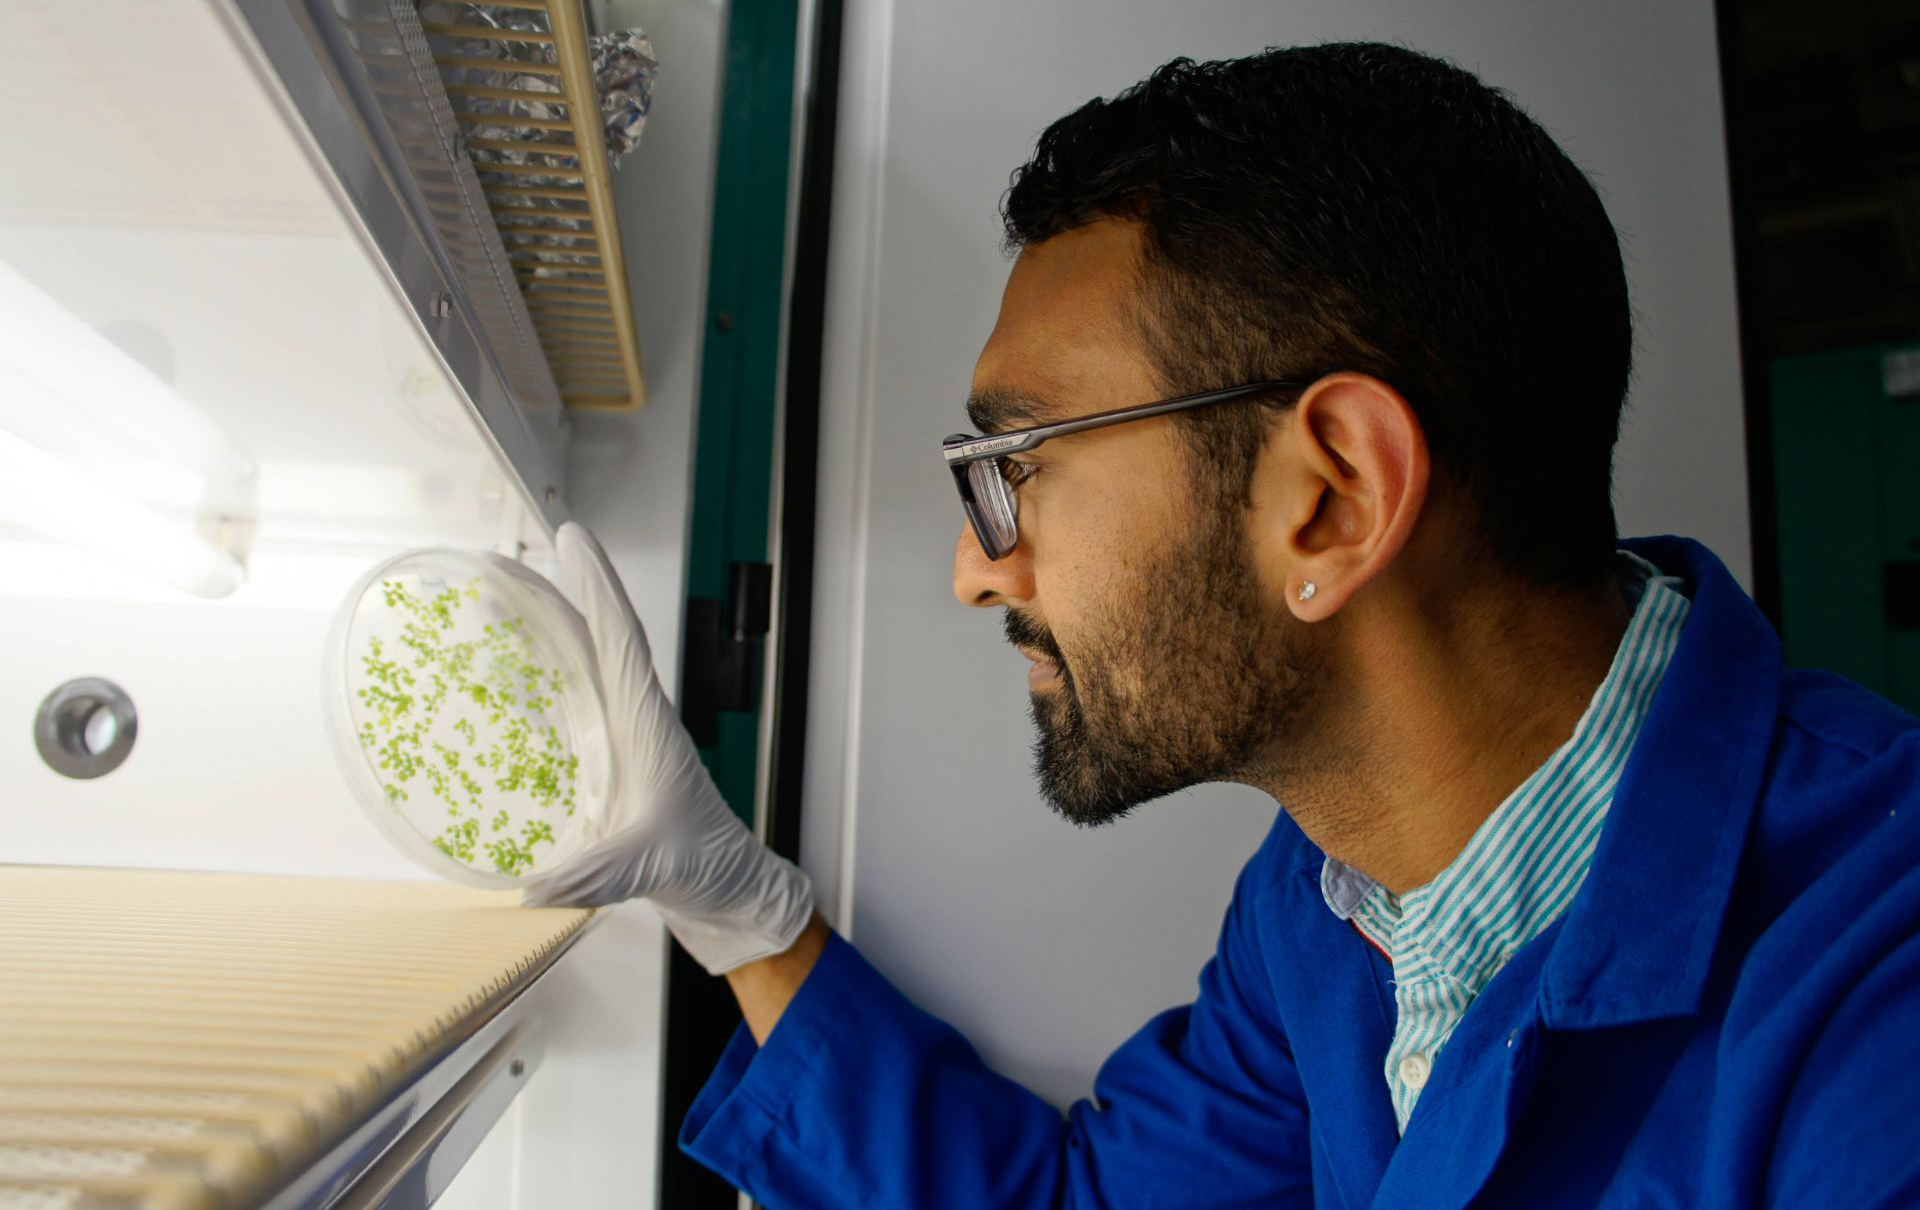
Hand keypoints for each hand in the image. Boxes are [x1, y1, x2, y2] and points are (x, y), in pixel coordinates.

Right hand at [521, 522, 813, 974]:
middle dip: (551, 594)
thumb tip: (533, 888)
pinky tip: (508, 670)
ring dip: (544, 627)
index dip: (598, 587)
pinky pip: (575, 699)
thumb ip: (595, 873)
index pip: (622, 639)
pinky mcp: (611, 756)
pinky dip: (542, 674)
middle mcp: (637, 716)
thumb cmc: (704, 862)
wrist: (724, 882)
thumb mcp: (651, 863)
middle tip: (498, 561)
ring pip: (582, 662)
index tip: (573, 541)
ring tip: (497, 595)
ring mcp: (623, 733)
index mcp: (651, 724)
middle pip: (592, 637)